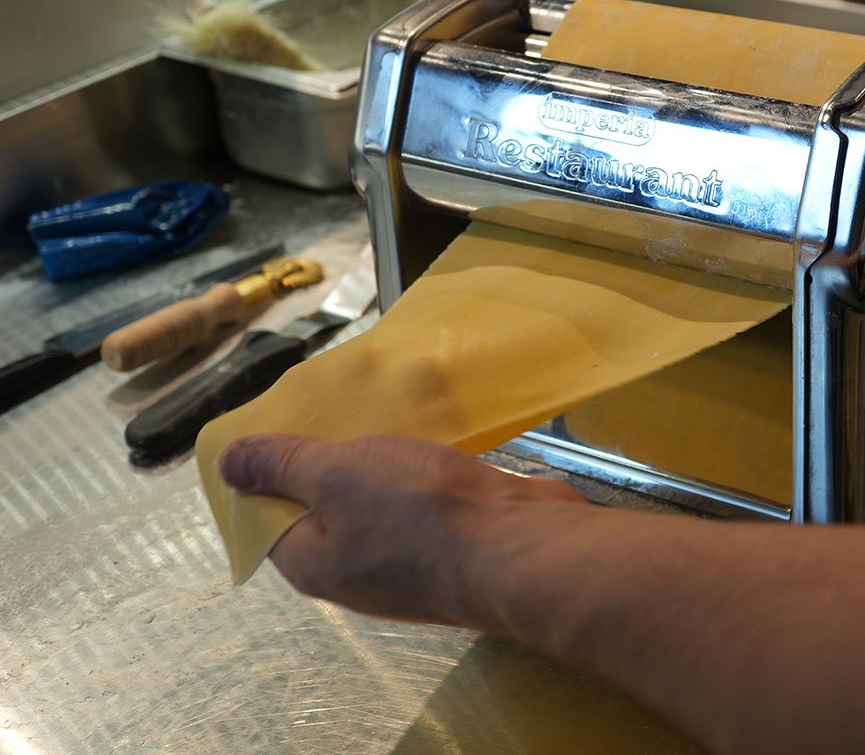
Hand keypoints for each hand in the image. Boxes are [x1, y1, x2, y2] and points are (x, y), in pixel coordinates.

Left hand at [218, 433, 585, 627]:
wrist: (521, 547)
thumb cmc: (419, 513)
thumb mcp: (337, 475)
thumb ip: (284, 465)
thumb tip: (229, 465)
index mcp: (313, 564)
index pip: (266, 517)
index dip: (264, 470)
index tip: (277, 422)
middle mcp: (355, 572)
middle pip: (323, 509)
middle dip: (327, 459)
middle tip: (332, 406)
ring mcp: (408, 562)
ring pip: (377, 503)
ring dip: (379, 462)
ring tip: (381, 413)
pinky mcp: (454, 545)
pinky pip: (422, 502)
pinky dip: (419, 471)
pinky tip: (428, 439)